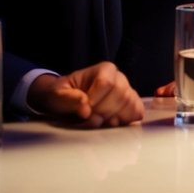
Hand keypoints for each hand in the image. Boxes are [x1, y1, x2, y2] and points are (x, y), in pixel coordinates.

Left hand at [27, 61, 144, 127]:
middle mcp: (120, 78)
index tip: (84, 110)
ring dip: (112, 119)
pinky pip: (137, 113)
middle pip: (119, 96)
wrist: (68, 103)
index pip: (107, 83)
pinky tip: (111, 123)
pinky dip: (125, 121)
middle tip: (89, 116)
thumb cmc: (63, 96)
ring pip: (129, 106)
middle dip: (102, 112)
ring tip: (98, 119)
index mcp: (105, 69)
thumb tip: (85, 108)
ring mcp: (128, 92)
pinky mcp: (132, 106)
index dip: (95, 100)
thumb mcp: (57, 94)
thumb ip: (68, 99)